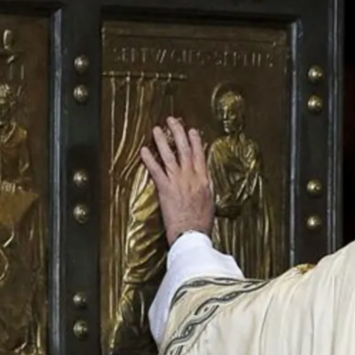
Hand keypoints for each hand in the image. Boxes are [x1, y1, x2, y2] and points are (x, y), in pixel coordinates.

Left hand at [140, 117, 213, 246]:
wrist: (192, 233)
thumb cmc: (201, 222)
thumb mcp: (210, 201)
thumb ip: (205, 187)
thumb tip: (204, 178)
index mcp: (204, 180)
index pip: (200, 155)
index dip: (196, 141)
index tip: (192, 130)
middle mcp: (191, 177)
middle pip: (185, 149)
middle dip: (178, 133)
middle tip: (172, 121)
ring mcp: (178, 181)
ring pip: (170, 155)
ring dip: (163, 141)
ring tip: (157, 129)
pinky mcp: (165, 188)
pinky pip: (156, 170)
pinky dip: (150, 159)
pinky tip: (144, 150)